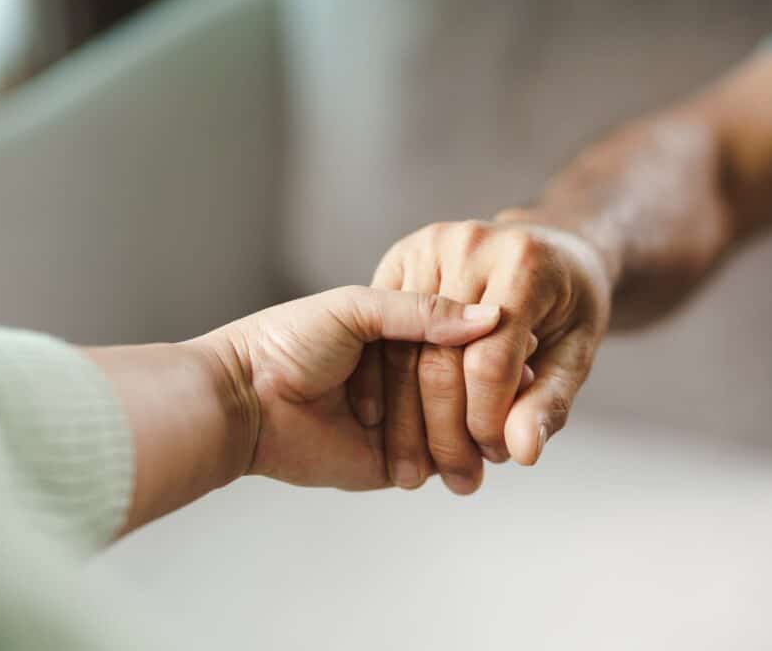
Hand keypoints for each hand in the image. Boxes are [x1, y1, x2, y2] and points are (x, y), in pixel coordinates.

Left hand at [195, 286, 500, 489]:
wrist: (243, 400)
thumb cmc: (288, 342)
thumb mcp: (355, 308)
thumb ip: (421, 311)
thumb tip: (491, 318)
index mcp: (396, 332)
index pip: (459, 338)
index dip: (492, 344)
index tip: (528, 345)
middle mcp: (404, 376)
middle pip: (466, 385)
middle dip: (492, 393)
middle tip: (522, 391)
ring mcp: (402, 421)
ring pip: (459, 426)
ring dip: (479, 430)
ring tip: (502, 428)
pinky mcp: (392, 462)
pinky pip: (438, 464)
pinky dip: (460, 462)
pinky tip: (480, 457)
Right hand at [348, 221, 611, 493]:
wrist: (546, 247)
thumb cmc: (568, 303)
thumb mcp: (576, 352)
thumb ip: (549, 401)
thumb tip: (522, 453)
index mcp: (522, 263)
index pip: (490, 360)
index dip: (488, 420)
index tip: (494, 458)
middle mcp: (467, 245)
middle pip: (438, 358)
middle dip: (444, 431)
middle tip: (458, 478)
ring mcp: (425, 247)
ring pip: (401, 351)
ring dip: (406, 421)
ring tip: (422, 472)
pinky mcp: (397, 257)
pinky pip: (381, 334)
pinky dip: (382, 388)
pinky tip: (390, 431)